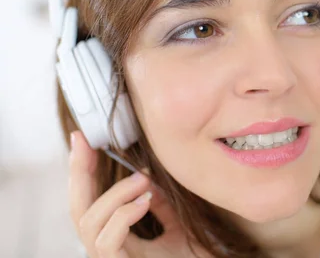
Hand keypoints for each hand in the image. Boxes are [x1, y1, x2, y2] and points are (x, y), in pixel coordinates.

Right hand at [68, 130, 204, 256]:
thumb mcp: (176, 226)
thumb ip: (158, 205)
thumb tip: (146, 179)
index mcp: (116, 238)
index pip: (90, 201)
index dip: (82, 171)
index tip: (82, 139)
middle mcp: (107, 250)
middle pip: (77, 210)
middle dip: (78, 173)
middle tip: (87, 143)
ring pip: (87, 223)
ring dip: (113, 194)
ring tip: (142, 179)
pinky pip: (106, 242)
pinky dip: (123, 215)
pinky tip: (145, 201)